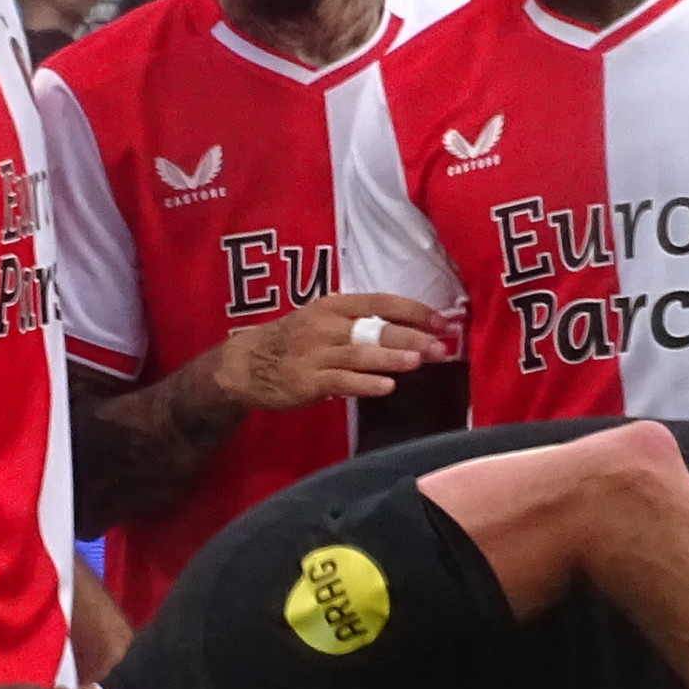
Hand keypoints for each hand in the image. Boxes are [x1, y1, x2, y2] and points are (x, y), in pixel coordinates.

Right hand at [221, 296, 449, 411]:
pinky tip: (386, 387)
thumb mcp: (322, 321)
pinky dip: (365, 383)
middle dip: (411, 336)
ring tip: (418, 360)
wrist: (246, 364)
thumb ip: (358, 323)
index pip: (381, 302)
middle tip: (440, 347)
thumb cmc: (293, 342)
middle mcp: (326, 325)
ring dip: (391, 356)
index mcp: (334, 306)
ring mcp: (316, 353)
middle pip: (375, 327)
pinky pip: (341, 381)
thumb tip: (405, 329)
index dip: (414, 311)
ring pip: (360, 353)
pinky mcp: (307, 381)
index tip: (442, 322)